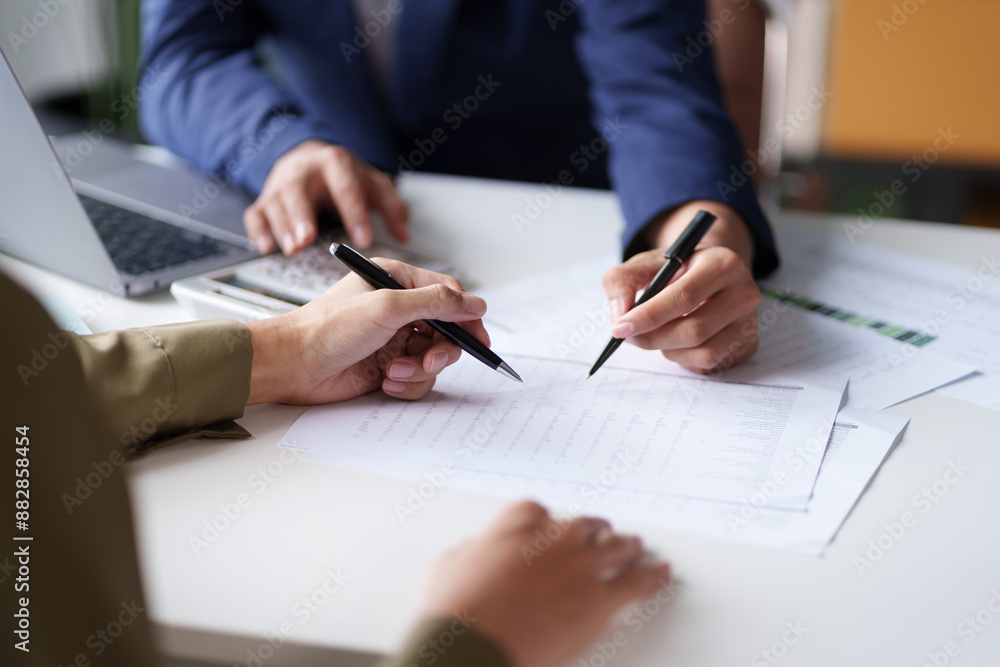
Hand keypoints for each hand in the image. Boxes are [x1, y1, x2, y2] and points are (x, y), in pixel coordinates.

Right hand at [243, 140, 408, 255]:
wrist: (307, 156)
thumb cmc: (341, 175)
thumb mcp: (371, 183)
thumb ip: (390, 206)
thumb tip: (404, 232)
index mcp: (335, 163)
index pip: (346, 188)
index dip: (355, 214)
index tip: (364, 239)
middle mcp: (304, 171)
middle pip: (298, 190)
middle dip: (301, 215)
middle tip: (308, 238)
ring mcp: (281, 185)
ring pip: (274, 203)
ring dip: (282, 227)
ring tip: (293, 248)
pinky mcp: (264, 199)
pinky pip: (255, 214)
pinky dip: (258, 231)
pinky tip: (266, 247)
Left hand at [243, 260, 488, 404]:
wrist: (292, 365)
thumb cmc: (327, 328)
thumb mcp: (386, 306)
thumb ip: (435, 302)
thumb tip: (474, 303)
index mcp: (396, 281)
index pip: (447, 294)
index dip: (466, 316)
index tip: (477, 337)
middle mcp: (398, 309)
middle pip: (446, 331)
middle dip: (441, 350)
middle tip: (429, 360)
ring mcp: (394, 339)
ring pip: (434, 358)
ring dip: (418, 370)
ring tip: (393, 372)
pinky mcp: (388, 366)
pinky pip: (417, 379)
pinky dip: (406, 384)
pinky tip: (384, 382)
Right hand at [419, 501, 669, 666]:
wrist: (472, 646)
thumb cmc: (455, 611)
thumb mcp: (448, 567)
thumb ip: (470, 552)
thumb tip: (473, 553)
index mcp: (519, 522)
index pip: (540, 511)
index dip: (547, 524)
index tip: (548, 530)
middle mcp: (555, 535)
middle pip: (585, 525)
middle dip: (593, 531)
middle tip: (600, 535)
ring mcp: (582, 565)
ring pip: (616, 547)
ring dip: (627, 547)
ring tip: (635, 547)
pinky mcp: (600, 599)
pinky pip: (638, 583)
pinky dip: (652, 577)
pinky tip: (661, 573)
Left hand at [602, 200, 761, 373]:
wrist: (711, 274)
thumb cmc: (678, 270)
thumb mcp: (647, 263)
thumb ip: (622, 280)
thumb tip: (620, 316)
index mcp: (723, 263)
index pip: (684, 297)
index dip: (648, 316)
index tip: (620, 328)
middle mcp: (745, 293)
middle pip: (694, 330)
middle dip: (653, 338)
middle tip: (630, 336)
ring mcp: (750, 322)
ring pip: (703, 352)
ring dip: (669, 349)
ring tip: (659, 333)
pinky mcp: (748, 345)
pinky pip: (710, 364)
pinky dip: (684, 358)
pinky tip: (678, 342)